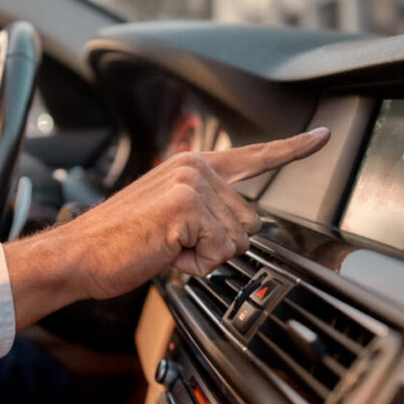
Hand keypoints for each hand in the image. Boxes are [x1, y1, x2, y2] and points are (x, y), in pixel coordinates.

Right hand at [4, 127, 330, 330]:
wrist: (80, 255)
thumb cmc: (119, 243)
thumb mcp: (169, 218)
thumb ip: (206, 211)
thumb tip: (241, 231)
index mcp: (192, 167)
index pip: (253, 156)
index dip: (292, 149)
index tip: (323, 137)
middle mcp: (196, 168)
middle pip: (250, 220)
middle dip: (219, 246)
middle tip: (176, 246)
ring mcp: (192, 184)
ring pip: (237, 239)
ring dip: (205, 258)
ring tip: (167, 249)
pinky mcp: (187, 206)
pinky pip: (219, 252)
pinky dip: (196, 265)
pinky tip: (166, 254)